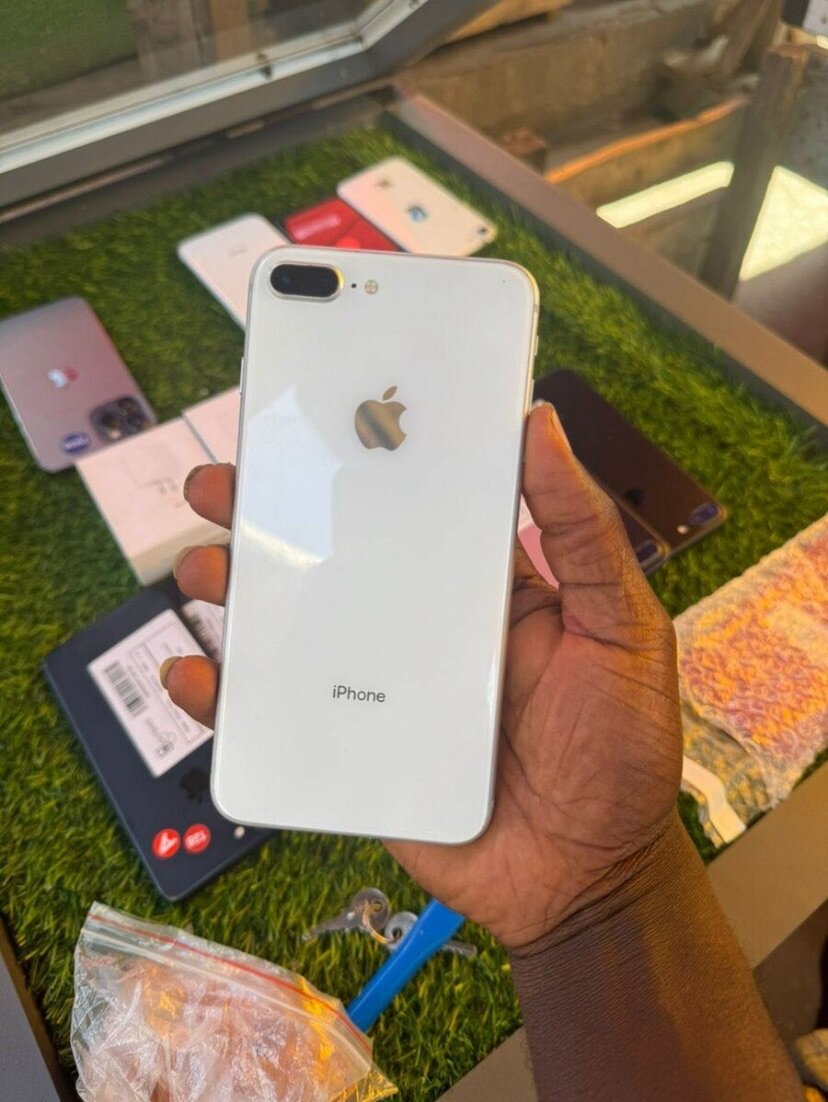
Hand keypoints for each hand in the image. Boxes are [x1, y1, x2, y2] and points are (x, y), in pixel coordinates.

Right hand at [164, 404, 681, 948]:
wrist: (589, 879)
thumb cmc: (619, 749)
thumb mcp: (622, 627)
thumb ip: (584, 534)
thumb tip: (541, 425)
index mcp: (478, 589)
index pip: (407, 511)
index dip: (354, 470)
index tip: (306, 429)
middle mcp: (421, 630)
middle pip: (332, 561)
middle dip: (268, 520)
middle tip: (219, 486)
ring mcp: (381, 691)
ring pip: (293, 631)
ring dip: (236, 594)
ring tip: (200, 567)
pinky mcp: (355, 752)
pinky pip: (278, 721)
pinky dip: (229, 698)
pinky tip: (197, 675)